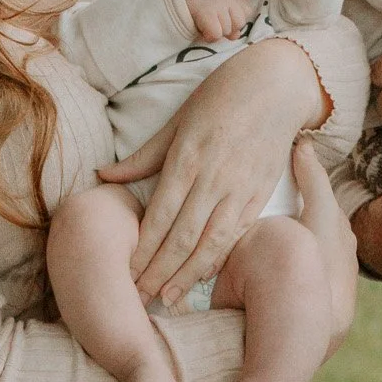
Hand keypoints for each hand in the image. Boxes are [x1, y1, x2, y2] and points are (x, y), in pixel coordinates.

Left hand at [97, 39, 328, 304]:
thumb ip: (144, 155)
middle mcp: (214, 177)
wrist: (278, 83)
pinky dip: (219, 258)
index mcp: (188, 157)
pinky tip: (204, 277)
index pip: (160, 216)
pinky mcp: (262, 193)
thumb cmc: (222, 95)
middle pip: (182, 237)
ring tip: (168, 298)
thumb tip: (104, 176)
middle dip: (158, 271)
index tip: (124, 274)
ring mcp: (240, 188)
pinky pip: (237, 233)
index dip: (142, 250)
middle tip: (138, 298)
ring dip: (187, 274)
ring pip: (211, 242)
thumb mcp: (179, 118)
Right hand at [180, 0, 250, 40]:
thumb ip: (230, 20)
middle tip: (210, 22)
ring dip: (214, 32)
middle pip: (240, 24)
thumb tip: (236, 35)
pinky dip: (207, 36)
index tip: (219, 18)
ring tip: (202, 23)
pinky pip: (216, 35)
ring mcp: (217, 3)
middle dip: (226, 28)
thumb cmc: (195, 6)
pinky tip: (199, 28)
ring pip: (227, 31)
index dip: (234, 20)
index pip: (247, 12)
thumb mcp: (216, 9)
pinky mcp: (207, 11)